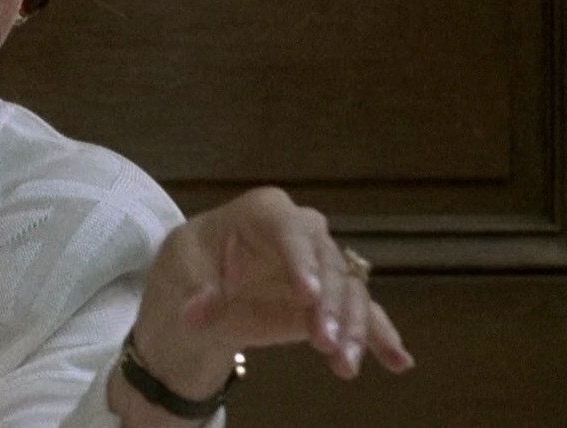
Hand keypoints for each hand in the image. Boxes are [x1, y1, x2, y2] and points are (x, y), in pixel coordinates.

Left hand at [133, 187, 414, 394]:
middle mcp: (300, 234)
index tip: (308, 295)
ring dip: (353, 328)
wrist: (196, 297)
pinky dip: (380, 336)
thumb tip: (197, 313)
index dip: (301, 260)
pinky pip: (362, 313)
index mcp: (262, 212)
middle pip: (327, 262)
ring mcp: (320, 267)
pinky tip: (398, 361)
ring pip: (350, 291)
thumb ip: (196, 292)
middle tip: (324, 341)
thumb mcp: (180, 274)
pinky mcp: (331, 300)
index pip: (288, 229)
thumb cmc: (189, 268)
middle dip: (330, 304)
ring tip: (344, 364)